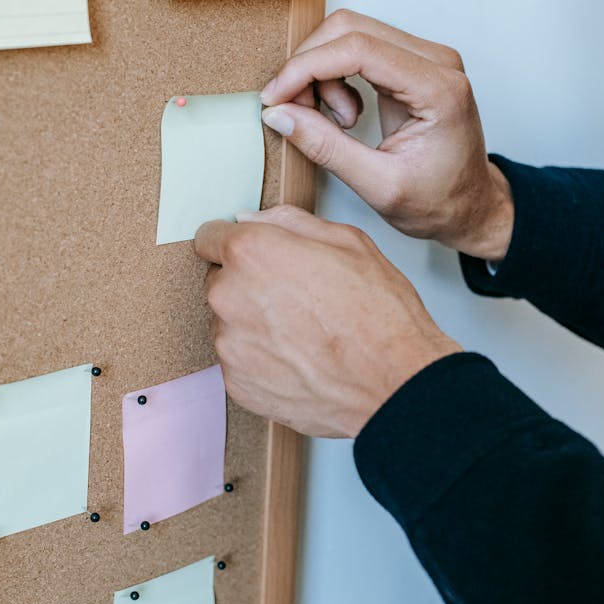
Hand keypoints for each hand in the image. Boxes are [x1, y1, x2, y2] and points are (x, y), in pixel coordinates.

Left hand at [194, 205, 460, 437]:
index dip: (237, 244)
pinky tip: (299, 360)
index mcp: (250, 253)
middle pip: (219, 281)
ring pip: (228, 323)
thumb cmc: (378, 313)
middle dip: (247, 285)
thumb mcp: (347, 241)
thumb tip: (253, 220)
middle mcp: (228, 297)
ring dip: (254, 324)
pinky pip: (239, 362)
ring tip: (302, 333)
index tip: (254, 256)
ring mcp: (229, 345)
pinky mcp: (237, 384)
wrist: (394, 382)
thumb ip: (289, 222)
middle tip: (294, 297)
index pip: (209, 237)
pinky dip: (261, 360)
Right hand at [261, 9, 513, 260]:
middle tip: (298, 113)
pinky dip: (335, 76)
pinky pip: (360, 49)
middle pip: (351, 28)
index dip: (306, 67)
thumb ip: (327, 148)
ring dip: (323, 74)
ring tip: (335, 123)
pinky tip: (345, 115)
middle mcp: (437, 62)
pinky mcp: (412, 64)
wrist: (470, 208)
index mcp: (438, 90)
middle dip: (310, 67)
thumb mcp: (379, 187)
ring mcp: (426, 58)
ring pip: (351, 34)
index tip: (276, 97)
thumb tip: (280, 115)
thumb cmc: (439, 202)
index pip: (358, 49)